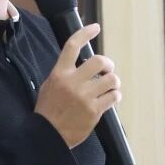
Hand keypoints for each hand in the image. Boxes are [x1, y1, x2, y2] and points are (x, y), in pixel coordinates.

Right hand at [35, 23, 121, 147]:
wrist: (48, 135)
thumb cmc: (48, 110)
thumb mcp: (49, 86)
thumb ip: (64, 73)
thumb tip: (82, 64)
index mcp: (59, 73)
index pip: (72, 46)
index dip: (85, 33)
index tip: (95, 28)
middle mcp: (72, 82)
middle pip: (99, 61)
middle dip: (108, 64)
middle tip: (107, 70)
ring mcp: (84, 97)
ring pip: (111, 80)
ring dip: (113, 82)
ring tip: (109, 87)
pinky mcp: (94, 110)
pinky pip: (113, 96)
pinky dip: (115, 95)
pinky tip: (111, 98)